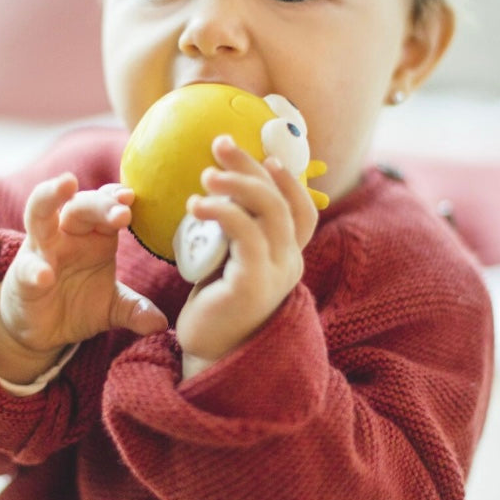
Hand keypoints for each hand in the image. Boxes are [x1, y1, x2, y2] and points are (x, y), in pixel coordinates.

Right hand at [0, 174, 166, 382]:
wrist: (40, 328)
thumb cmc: (78, 303)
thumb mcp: (112, 307)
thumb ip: (134, 309)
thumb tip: (160, 323)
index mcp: (94, 236)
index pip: (105, 207)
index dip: (116, 199)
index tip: (131, 198)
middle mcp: (67, 235)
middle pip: (80, 205)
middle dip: (100, 203)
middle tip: (121, 209)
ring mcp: (41, 251)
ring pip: (40, 214)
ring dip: (51, 197)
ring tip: (66, 184)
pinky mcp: (23, 276)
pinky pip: (28, 268)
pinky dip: (36, 270)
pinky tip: (45, 275)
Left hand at [176, 136, 317, 378]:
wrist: (209, 356)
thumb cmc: (215, 308)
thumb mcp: (229, 263)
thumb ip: (235, 236)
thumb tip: (221, 193)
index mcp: (286, 257)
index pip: (302, 212)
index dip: (289, 181)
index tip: (265, 156)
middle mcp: (288, 263)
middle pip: (281, 201)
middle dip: (252, 166)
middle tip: (220, 143)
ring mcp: (275, 274)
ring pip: (269, 213)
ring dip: (237, 185)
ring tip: (205, 174)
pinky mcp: (252, 284)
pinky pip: (245, 236)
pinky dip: (224, 212)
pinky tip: (197, 204)